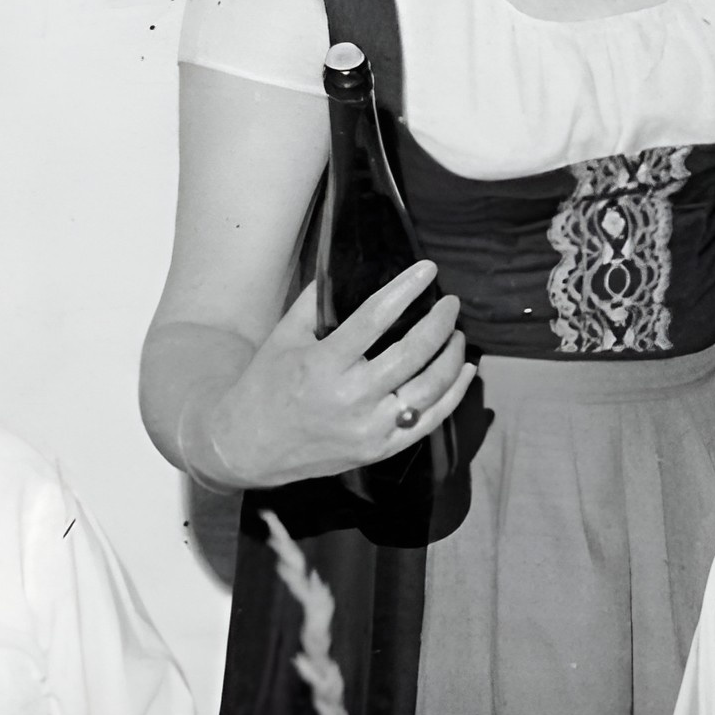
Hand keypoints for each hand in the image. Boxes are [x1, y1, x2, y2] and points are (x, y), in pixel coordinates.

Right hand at [199, 267, 474, 488]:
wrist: (248, 445)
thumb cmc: (267, 384)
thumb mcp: (284, 336)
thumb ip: (315, 301)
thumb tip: (346, 265)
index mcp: (323, 364)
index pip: (375, 318)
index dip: (405, 290)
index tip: (428, 270)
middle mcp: (350, 398)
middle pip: (412, 354)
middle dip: (440, 323)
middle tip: (451, 303)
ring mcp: (368, 428)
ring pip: (429, 389)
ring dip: (451, 356)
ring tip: (457, 333)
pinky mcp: (379, 449)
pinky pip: (429, 422)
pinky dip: (454, 395)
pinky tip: (466, 371)